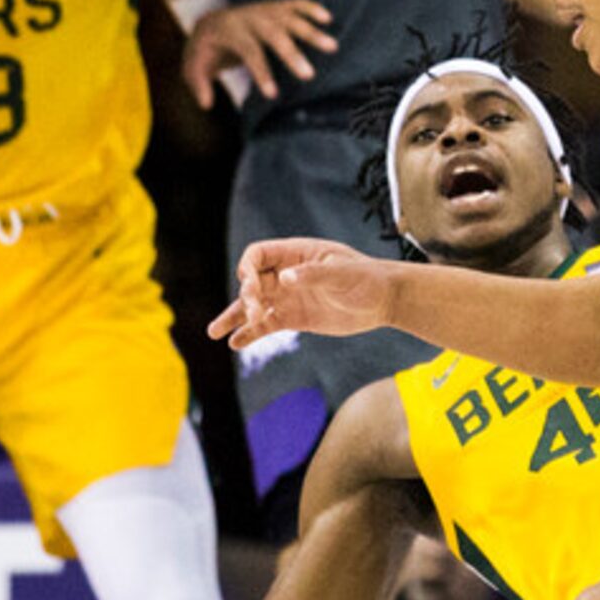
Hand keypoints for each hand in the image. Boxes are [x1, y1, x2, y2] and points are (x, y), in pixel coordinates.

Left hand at [180, 0, 336, 108]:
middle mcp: (249, 17)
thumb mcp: (194, 67)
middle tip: (309, 76)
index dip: (260, 73)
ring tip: (333, 47)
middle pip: (273, 33)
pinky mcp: (276, 6)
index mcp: (229, 31)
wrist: (211, 21)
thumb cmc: (206, 50)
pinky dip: (311, 8)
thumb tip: (206, 103)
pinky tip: (328, 19)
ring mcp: (264, 9)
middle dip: (291, 54)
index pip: (248, 51)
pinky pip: (295, 3)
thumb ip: (197, 84)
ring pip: (289, 18)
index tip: (274, 95)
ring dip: (311, 31)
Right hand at [208, 238, 396, 347]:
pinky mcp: (295, 318)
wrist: (384, 300)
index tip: (252, 288)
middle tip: (256, 313)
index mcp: (295, 254)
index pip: (257, 256)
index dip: (247, 270)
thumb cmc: (367, 279)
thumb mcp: (342, 274)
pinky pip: (267, 325)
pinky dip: (251, 333)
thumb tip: (284, 279)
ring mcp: (289, 296)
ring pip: (253, 305)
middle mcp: (286, 274)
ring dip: (234, 317)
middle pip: (251, 282)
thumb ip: (313, 275)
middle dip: (247, 298)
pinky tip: (236, 344)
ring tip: (214, 332)